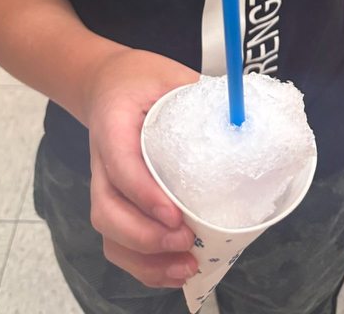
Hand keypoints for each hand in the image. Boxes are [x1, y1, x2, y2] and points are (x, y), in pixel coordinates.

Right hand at [85, 49, 199, 288]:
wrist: (107, 83)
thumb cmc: (140, 79)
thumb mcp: (167, 73)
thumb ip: (197, 93)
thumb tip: (241, 114)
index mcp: (112, 125)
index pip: (121, 164)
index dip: (145, 194)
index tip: (175, 214)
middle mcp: (102, 161)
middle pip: (107, 210)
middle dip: (145, 236)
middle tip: (186, 239)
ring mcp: (105, 185)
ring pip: (110, 233)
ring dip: (145, 259)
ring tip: (187, 266)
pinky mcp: (115, 202)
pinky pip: (119, 242)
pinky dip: (143, 264)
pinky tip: (175, 270)